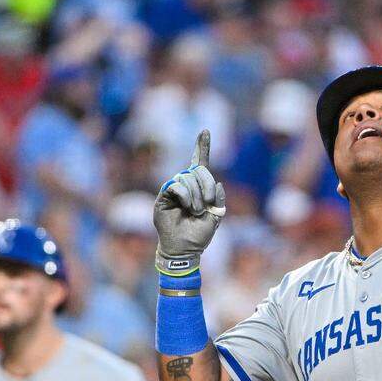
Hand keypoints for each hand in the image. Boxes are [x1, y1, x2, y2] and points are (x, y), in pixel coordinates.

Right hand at [153, 130, 225, 275]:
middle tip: (207, 204)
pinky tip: (187, 207)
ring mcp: (174, 191)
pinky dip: (185, 196)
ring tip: (196, 211)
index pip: (200, 163)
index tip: (205, 131)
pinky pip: (175, 186)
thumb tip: (218, 183)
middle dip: (206, 185)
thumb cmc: (199, 235)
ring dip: (196, 195)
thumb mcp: (216, 217)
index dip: (202, 147)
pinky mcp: (163, 197)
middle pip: (197, 170)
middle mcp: (186, 186)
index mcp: (199, 188)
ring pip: (186, 177)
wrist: (184, 249)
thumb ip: (218, 200)